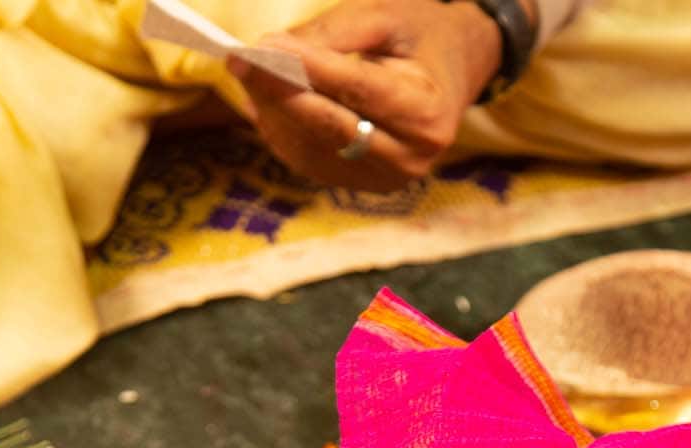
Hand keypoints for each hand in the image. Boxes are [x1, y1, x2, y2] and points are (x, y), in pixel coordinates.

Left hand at [232, 0, 505, 191]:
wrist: (451, 77)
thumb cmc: (421, 38)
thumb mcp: (387, 17)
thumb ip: (334, 33)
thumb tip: (273, 49)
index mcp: (428, 114)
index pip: (358, 91)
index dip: (309, 69)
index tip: (265, 46)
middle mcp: (409, 158)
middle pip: (330, 127)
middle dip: (280, 92)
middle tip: (239, 60)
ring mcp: (383, 180)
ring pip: (311, 148)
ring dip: (272, 110)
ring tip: (247, 70)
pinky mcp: (358, 186)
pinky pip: (307, 159)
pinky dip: (280, 127)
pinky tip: (263, 96)